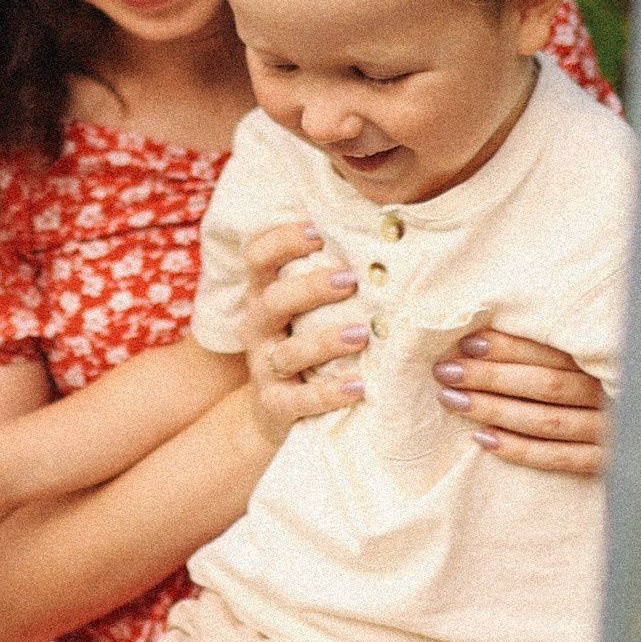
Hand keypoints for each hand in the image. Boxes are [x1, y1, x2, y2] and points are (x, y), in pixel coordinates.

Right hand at [243, 220, 367, 444]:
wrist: (275, 411)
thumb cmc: (304, 341)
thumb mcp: (305, 308)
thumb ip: (328, 275)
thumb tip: (382, 230)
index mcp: (264, 294)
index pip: (258, 258)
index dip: (281, 240)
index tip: (317, 230)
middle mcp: (257, 327)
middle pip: (272, 300)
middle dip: (310, 288)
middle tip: (350, 279)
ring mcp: (264, 368)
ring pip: (288, 352)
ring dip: (325, 341)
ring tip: (363, 333)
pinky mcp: (275, 405)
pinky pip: (298, 400)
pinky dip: (329, 394)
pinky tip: (358, 386)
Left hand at [435, 328, 608, 475]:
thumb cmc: (623, 381)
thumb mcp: (603, 353)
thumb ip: (566, 343)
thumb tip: (495, 331)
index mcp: (610, 357)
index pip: (553, 351)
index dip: (509, 347)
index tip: (468, 343)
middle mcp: (613, 393)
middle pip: (544, 385)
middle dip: (490, 377)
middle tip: (445, 372)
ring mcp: (613, 431)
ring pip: (546, 421)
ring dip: (495, 411)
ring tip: (452, 401)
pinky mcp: (610, 463)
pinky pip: (560, 458)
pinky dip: (520, 450)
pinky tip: (483, 440)